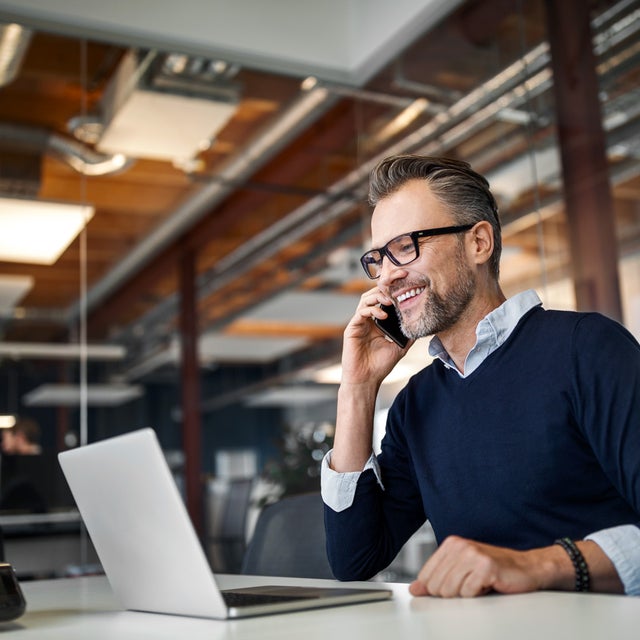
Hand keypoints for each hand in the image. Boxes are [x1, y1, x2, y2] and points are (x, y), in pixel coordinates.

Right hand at [340, 287, 410, 385]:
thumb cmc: (380, 366)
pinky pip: (360, 313)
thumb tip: (421, 325)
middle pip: (373, 295)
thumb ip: (408, 335)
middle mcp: (367, 321)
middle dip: (385, 289)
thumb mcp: (399, 347)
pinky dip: (372, 310)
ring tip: (390, 300)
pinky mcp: (352, 329)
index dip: (392, 293)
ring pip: (365, 300)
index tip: (405, 289)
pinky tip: (383, 315)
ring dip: (378, 297)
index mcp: (377, 323)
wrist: (366, 380)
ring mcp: (359, 323)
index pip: (383, 301)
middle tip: (397, 288)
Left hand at [409, 536, 550, 597]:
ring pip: (450, 590)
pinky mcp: (485, 566)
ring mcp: (472, 554)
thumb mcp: (461, 571)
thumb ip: (436, 578)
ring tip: (478, 584)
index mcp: (451, 544)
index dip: (436, 589)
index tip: (451, 587)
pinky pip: (468, 593)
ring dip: (465, 594)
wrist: (526, 568)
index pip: (426, 575)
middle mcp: (459, 545)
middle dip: (452, 593)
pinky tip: (488, 585)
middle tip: (469, 585)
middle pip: (436, 585)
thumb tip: (415, 589)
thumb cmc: (493, 569)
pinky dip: (478, 595)